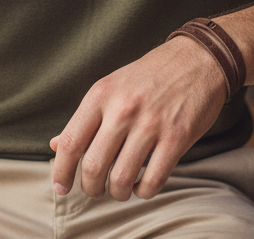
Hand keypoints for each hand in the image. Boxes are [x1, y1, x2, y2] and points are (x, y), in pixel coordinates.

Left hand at [49, 36, 226, 200]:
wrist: (197, 59)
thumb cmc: (150, 75)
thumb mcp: (111, 86)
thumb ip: (85, 118)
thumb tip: (56, 145)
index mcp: (101, 94)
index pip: (71, 142)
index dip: (61, 172)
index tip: (61, 188)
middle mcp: (123, 108)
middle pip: (93, 167)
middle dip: (91, 188)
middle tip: (96, 189)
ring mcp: (150, 124)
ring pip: (121, 180)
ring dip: (117, 193)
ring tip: (120, 188)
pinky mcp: (176, 138)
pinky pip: (152, 181)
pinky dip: (143, 191)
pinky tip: (143, 183)